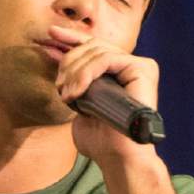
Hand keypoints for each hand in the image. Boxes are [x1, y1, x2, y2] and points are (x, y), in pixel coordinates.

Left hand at [49, 23, 160, 163]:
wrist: (117, 157)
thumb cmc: (100, 140)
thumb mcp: (78, 104)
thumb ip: (72, 80)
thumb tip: (55, 54)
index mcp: (117, 73)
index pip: (93, 46)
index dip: (71, 38)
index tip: (51, 35)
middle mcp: (130, 66)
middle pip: (92, 46)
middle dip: (68, 61)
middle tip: (59, 86)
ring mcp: (138, 66)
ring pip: (97, 51)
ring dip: (74, 72)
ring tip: (67, 95)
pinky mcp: (142, 69)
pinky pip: (107, 59)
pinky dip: (87, 73)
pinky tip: (77, 92)